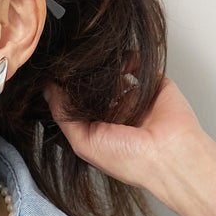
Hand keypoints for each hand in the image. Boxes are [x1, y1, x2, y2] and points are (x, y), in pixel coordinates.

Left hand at [43, 71, 210, 204]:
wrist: (167, 152)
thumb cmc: (129, 158)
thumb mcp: (84, 142)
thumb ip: (64, 116)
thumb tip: (47, 90)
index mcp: (100, 131)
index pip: (78, 106)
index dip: (65, 92)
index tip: (53, 75)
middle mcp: (117, 114)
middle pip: (94, 87)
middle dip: (82, 77)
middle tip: (69, 62)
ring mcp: (135, 97)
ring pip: (113, 73)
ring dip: (103, 66)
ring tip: (92, 61)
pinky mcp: (152, 82)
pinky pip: (136, 62)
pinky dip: (126, 57)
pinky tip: (116, 59)